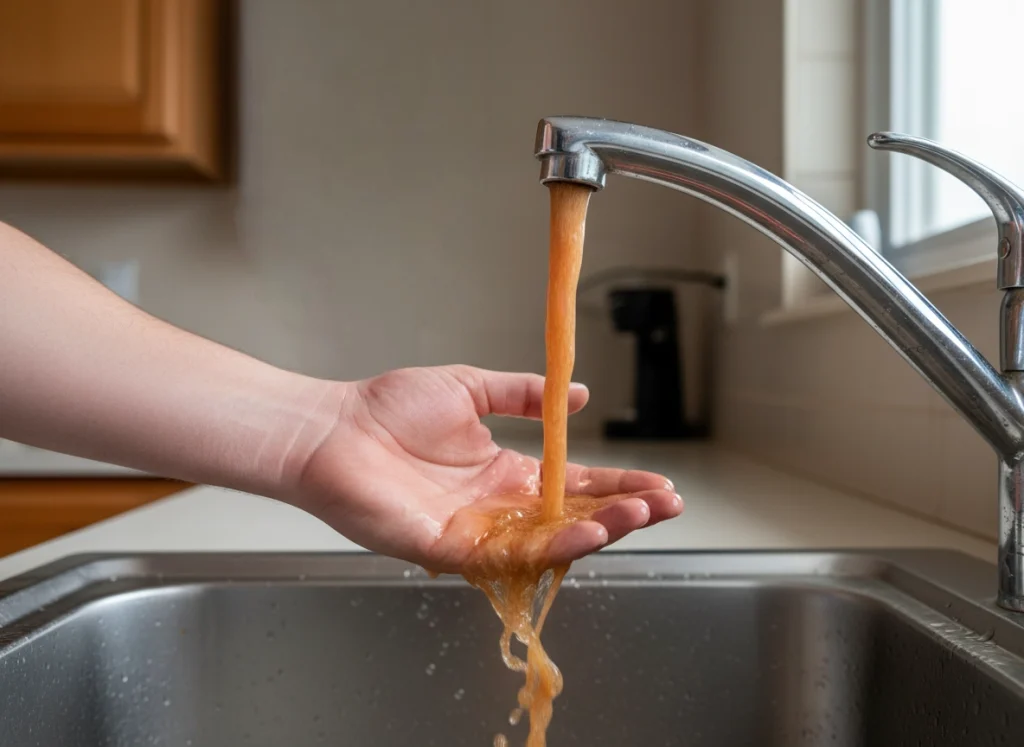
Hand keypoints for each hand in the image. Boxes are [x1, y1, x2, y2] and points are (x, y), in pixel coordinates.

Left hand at [294, 365, 682, 572]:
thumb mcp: (469, 387)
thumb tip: (579, 396)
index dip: (617, 485)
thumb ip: (523, 394)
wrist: (331, 428)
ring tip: (642, 514)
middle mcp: (496, 507)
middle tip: (668, 505)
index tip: (660, 483)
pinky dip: (551, 545)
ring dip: (599, 530)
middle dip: (624, 513)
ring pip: (549, 541)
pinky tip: (587, 531)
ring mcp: (476, 531)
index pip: (573, 484)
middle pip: (572, 517)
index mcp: (503, 471)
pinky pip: (508, 554)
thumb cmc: (387, 408)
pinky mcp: (449, 548)